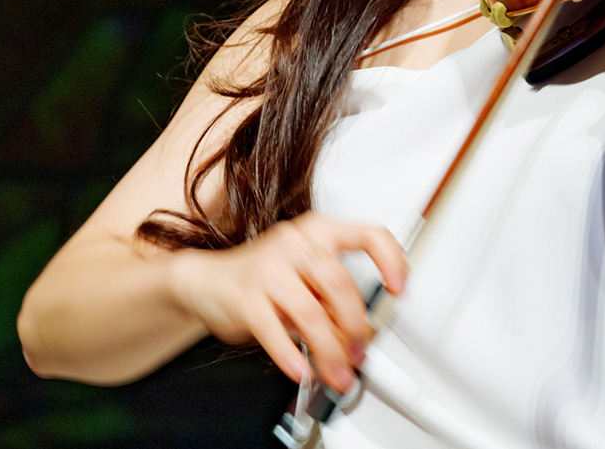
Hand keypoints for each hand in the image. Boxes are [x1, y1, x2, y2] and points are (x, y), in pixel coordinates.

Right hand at [170, 212, 405, 391]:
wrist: (206, 281)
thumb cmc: (262, 279)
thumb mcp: (304, 282)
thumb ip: (332, 301)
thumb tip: (362, 334)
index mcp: (316, 232)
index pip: (367, 234)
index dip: (391, 261)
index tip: (399, 289)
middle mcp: (293, 242)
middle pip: (340, 285)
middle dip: (355, 328)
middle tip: (358, 354)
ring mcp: (267, 266)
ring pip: (312, 312)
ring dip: (329, 352)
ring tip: (334, 372)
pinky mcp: (245, 295)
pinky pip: (274, 330)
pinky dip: (291, 356)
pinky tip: (300, 369)